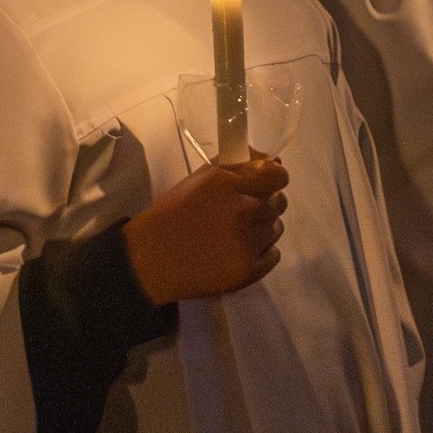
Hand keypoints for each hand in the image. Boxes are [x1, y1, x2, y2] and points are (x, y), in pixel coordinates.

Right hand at [125, 154, 288, 300]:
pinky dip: (262, 252)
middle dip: (265, 203)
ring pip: (276, 228)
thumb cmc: (174, 213)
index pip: (277, 176)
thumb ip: (238, 165)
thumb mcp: (201, 178)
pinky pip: (273, 254)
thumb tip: (274, 162)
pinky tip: (239, 251)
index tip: (263, 185)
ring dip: (263, 228)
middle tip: (241, 212)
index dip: (273, 178)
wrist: (152, 258)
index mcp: (229, 184)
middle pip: (279, 202)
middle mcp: (244, 211)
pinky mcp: (249, 270)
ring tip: (235, 234)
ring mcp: (248, 243)